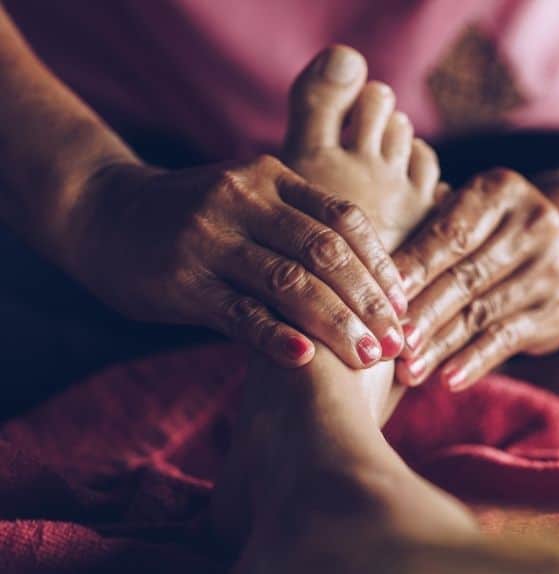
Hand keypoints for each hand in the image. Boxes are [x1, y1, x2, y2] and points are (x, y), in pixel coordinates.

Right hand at [67, 155, 406, 367]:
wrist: (101, 213)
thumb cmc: (196, 218)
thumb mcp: (249, 202)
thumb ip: (298, 227)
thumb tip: (371, 281)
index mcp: (271, 178)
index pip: (343, 219)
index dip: (380, 264)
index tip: (404, 303)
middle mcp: (244, 200)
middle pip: (325, 252)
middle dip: (368, 300)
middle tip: (397, 340)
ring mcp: (210, 239)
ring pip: (289, 283)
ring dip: (336, 324)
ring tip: (368, 357)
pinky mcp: (180, 280)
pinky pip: (239, 312)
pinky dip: (276, 335)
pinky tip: (306, 358)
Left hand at [392, 167, 558, 389]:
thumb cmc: (485, 233)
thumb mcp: (464, 213)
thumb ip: (424, 231)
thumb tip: (364, 269)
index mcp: (501, 192)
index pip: (454, 232)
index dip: (417, 265)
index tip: (383, 294)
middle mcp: (534, 225)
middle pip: (468, 275)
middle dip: (425, 311)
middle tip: (390, 341)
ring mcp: (550, 271)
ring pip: (484, 312)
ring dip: (442, 344)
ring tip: (408, 370)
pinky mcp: (555, 312)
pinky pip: (508, 339)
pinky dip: (476, 361)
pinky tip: (448, 379)